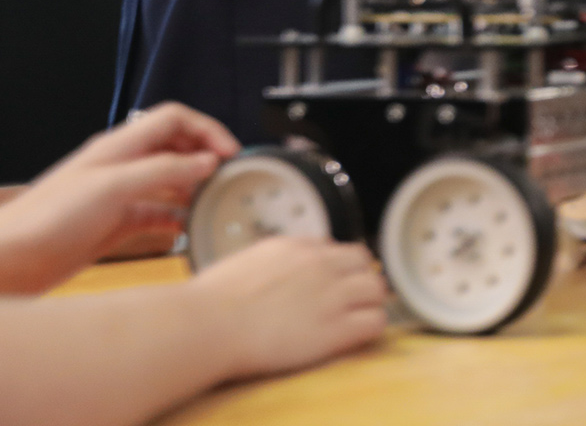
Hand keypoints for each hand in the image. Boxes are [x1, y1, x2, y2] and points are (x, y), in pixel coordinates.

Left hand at [0, 103, 240, 293]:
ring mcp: (119, 195)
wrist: (9, 258)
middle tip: (229, 178)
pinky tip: (186, 229)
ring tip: (213, 203)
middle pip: (176, 148)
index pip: (175, 119)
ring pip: (169, 181)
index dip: (207, 130)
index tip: (230, 154)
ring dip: (193, 189)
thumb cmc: (48, 218)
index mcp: (120, 147)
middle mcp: (122, 166)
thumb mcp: (114, 187)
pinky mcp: (115, 223)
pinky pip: (156, 213)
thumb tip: (207, 163)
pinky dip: (176, 218)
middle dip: (206, 158)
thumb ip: (164, 172)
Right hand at [189, 237, 387, 379]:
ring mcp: (332, 294)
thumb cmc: (209, 301)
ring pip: (377, 290)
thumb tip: (275, 272)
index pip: (336, 250)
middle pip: (363, 264)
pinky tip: (356, 338)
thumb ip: (271, 264)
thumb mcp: (245, 263)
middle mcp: (321, 264)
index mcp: (296, 247)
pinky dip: (371, 329)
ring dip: (370, 303)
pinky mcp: (336, 328)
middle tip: (349, 302)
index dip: (337, 268)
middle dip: (359, 280)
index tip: (330, 284)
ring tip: (356, 319)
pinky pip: (375, 322)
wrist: (208, 324)